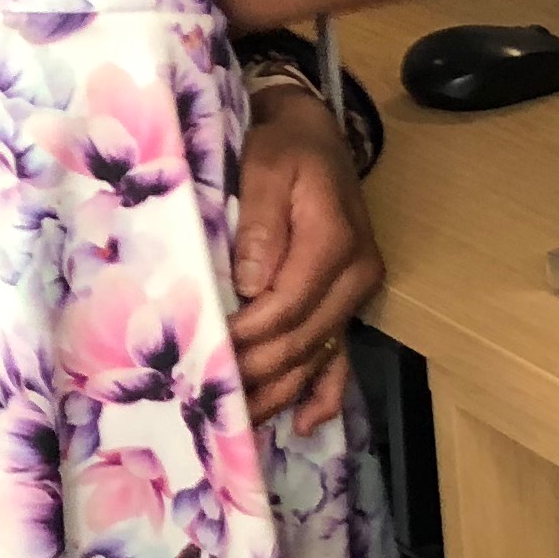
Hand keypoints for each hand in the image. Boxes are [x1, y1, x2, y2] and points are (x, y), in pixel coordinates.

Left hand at [232, 82, 382, 432]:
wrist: (314, 131)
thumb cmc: (283, 146)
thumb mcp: (267, 166)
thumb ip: (261, 224)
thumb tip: (250, 284)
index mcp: (333, 243)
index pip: (285, 307)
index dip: (245, 336)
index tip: (203, 353)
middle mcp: (354, 277)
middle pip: (301, 340)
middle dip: (255, 373)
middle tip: (208, 401)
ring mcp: (355, 295)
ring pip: (317, 358)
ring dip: (279, 394)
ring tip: (239, 426)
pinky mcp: (348, 302)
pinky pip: (341, 357)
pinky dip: (325, 393)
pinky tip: (306, 425)